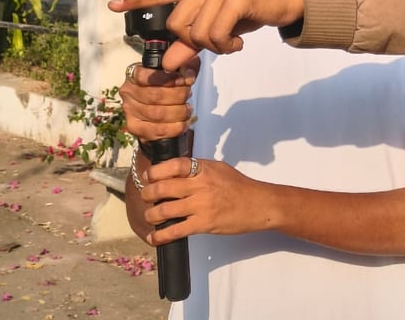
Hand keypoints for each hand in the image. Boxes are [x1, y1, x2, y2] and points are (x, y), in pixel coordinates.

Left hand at [107, 0, 304, 69]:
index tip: (112, 6)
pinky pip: (215, 35)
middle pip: (177, 26)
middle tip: (218, 42)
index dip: (137, 1)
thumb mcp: (216, 28)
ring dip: (214, 47)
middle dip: (195, 43)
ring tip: (230, 42)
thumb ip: (190, 43)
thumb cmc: (248, 12)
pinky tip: (237, 43)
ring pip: (197, 33)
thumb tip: (167, 65)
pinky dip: (226, 47)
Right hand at [119, 60, 197, 140]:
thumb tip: (189, 74)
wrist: (159, 102)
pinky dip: (175, 128)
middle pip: (155, 96)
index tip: (185, 80)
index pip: (147, 76)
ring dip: (178, 112)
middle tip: (188, 95)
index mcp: (134, 74)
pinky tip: (184, 123)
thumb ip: (186, 65)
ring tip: (187, 109)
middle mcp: (128, 92)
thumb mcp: (178, 68)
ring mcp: (129, 111)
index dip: (169, 79)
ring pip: (157, 114)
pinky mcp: (135, 128)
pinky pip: (157, 130)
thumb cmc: (168, 82)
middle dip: (178, 96)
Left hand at [137, 157, 272, 244]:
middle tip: (145, 197)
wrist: (258, 204)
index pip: (173, 165)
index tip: (148, 177)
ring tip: (150, 217)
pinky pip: (175, 230)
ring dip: (151, 215)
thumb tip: (175, 170)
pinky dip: (160, 236)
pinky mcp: (204, 224)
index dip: (156, 171)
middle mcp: (201, 185)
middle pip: (163, 188)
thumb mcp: (219, 168)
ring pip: (165, 210)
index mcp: (204, 168)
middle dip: (148, 194)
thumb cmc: (239, 186)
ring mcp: (201, 205)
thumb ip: (198, 168)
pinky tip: (154, 237)